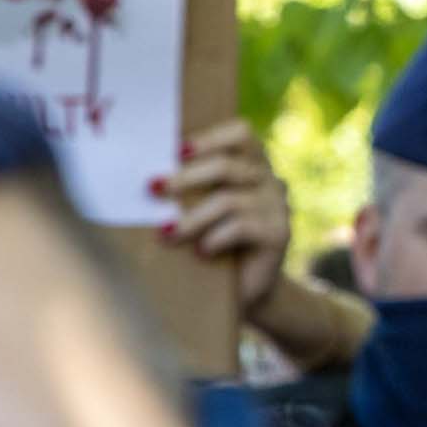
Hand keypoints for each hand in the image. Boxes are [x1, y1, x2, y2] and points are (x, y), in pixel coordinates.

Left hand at [154, 118, 290, 310]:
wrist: (247, 291)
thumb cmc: (213, 244)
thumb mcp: (201, 210)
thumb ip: (188, 189)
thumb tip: (147, 178)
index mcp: (252, 166)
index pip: (241, 134)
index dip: (210, 138)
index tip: (176, 151)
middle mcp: (270, 181)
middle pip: (227, 166)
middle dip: (186, 177)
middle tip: (153, 188)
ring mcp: (278, 207)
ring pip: (229, 200)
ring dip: (191, 218)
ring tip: (165, 234)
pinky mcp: (279, 233)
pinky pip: (241, 227)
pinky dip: (215, 238)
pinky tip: (201, 252)